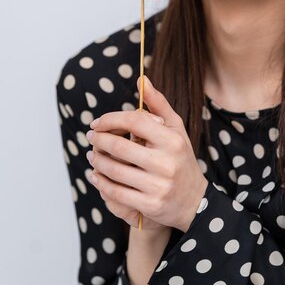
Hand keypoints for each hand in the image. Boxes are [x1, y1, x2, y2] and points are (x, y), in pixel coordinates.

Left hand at [86, 76, 208, 231]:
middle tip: (91, 137)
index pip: (135, 121)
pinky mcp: (150, 205)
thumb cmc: (180, 157)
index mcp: (172, 140)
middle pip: (120, 147)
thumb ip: (158, 104)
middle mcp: (166, 162)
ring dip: (97, 161)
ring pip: (114, 170)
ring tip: (92, 155)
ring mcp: (158, 185)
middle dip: (99, 140)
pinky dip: (101, 183)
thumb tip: (142, 79)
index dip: (111, 119)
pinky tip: (96, 175)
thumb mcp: (175, 129)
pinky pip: (116, 192)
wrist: (194, 200)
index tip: (98, 122)